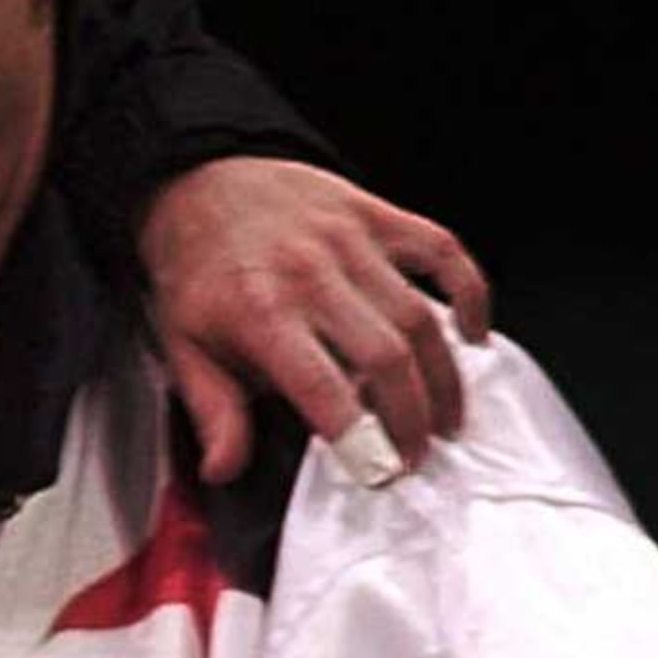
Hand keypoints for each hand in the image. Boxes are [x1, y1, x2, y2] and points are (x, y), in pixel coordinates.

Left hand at [138, 157, 491, 485]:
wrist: (199, 184)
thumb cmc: (197, 270)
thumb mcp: (184, 347)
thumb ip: (213, 412)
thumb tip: (225, 468)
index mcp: (259, 311)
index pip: (322, 387)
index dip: (359, 437)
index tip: (379, 473)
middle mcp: (310, 273)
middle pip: (386, 355)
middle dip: (411, 418)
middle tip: (416, 455)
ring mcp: (349, 240)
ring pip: (420, 314)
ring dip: (443, 376)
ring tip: (445, 420)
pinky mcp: (376, 216)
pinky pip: (442, 251)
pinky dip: (469, 294)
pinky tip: (473, 335)